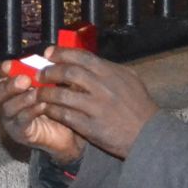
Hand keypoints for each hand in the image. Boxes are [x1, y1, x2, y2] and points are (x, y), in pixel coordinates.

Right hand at [0, 55, 83, 164]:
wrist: (69, 129)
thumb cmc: (55, 101)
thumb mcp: (49, 81)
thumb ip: (42, 69)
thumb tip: (45, 54)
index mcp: (7, 85)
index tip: (9, 65)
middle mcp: (3, 102)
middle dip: (9, 85)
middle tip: (25, 80)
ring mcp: (9, 119)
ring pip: (7, 107)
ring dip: (23, 98)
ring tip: (37, 93)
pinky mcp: (19, 133)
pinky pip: (21, 121)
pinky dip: (31, 111)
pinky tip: (43, 105)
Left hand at [37, 48, 159, 159]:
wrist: (149, 135)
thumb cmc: (139, 106)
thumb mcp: (129, 79)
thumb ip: (109, 68)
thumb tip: (87, 60)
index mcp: (111, 72)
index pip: (81, 56)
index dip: (61, 52)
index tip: (48, 53)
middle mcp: (102, 87)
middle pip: (68, 73)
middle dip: (49, 71)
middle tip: (40, 74)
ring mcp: (96, 107)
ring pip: (62, 95)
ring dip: (46, 93)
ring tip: (38, 93)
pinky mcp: (91, 126)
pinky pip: (65, 116)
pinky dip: (53, 110)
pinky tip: (47, 109)